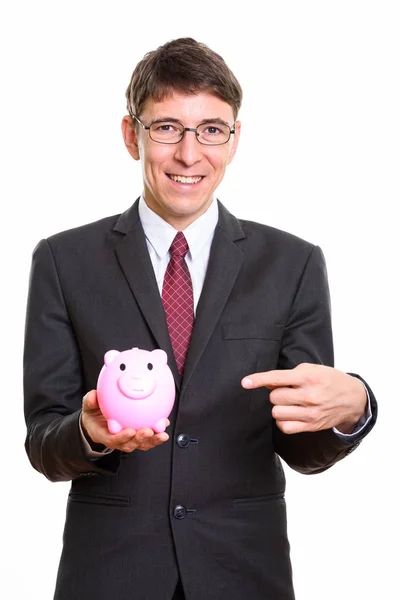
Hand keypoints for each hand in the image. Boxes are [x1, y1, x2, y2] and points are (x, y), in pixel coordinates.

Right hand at [81, 390, 169, 451]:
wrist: (97, 423)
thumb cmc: (93, 415)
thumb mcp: (88, 408)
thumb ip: (90, 402)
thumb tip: (93, 395)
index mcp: (104, 435)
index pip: (112, 440)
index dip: (122, 438)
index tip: (129, 431)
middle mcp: (117, 440)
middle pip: (130, 444)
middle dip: (140, 439)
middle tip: (149, 431)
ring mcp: (128, 440)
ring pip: (141, 444)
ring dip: (153, 440)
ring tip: (162, 434)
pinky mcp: (137, 437)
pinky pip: (148, 438)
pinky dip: (157, 433)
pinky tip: (164, 423)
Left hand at [241, 363, 366, 434]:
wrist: (353, 398)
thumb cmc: (329, 380)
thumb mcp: (312, 370)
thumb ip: (289, 375)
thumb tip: (268, 383)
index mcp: (308, 377)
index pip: (277, 378)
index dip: (259, 380)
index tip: (245, 382)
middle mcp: (309, 395)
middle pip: (275, 397)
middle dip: (276, 393)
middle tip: (288, 391)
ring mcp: (310, 413)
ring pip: (277, 413)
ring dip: (279, 407)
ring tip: (290, 403)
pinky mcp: (311, 426)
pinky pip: (285, 427)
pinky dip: (283, 421)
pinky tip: (290, 414)